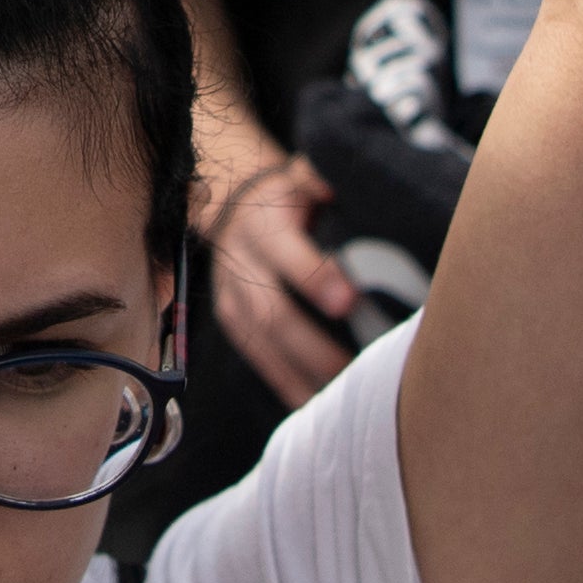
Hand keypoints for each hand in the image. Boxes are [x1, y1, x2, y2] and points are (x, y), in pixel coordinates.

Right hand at [203, 159, 360, 405]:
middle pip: (271, 311)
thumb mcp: (302, 177)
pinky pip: (257, 358)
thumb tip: (339, 187)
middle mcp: (241, 263)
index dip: (315, 276)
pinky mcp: (232, 321)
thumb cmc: (288, 197)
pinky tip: (314, 405)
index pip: (285, 252)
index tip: (349, 301)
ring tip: (340, 396)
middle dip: (310, 344)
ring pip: (261, 342)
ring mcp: (231, 297)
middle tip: (351, 369)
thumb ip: (321, 180)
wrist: (236, 208)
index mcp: (263, 225)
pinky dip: (285, 384)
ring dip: (300, 373)